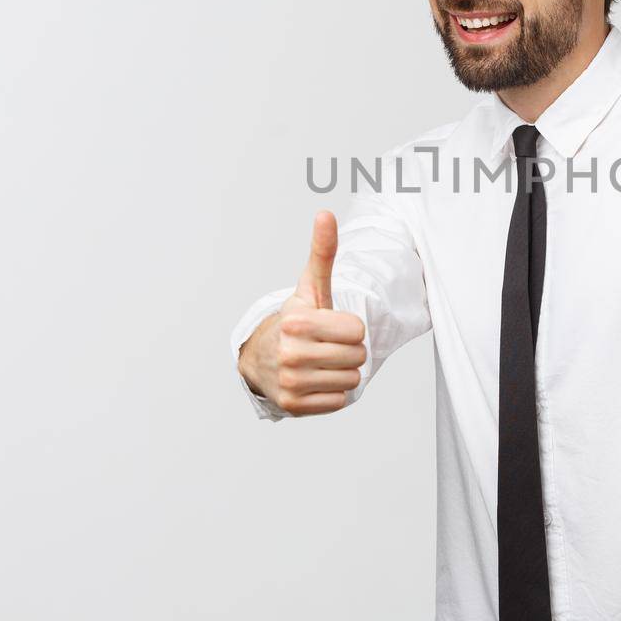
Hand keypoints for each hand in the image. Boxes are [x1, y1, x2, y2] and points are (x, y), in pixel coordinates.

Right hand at [238, 210, 367, 415]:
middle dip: (348, 350)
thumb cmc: (296, 321)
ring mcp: (291, 382)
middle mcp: (290, 353)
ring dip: (342, 371)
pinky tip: (315, 381)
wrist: (261, 359)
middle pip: (358, 356)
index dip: (349, 328)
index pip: (358, 330)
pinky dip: (332, 393)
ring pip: (352, 379)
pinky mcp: (294, 406)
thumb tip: (326, 214)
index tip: (330, 326)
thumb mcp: (310, 288)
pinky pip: (339, 400)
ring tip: (320, 362)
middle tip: (326, 346)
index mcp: (296, 322)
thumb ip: (322, 253)